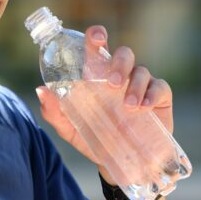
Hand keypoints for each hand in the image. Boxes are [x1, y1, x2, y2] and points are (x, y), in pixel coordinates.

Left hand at [35, 25, 173, 183]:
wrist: (117, 163)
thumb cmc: (92, 138)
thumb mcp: (68, 128)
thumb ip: (53, 111)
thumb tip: (40, 90)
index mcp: (97, 76)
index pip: (98, 48)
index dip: (97, 36)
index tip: (96, 38)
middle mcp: (120, 75)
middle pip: (124, 54)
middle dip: (119, 64)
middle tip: (112, 83)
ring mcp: (141, 85)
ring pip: (142, 71)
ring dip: (135, 85)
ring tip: (127, 106)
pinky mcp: (159, 98)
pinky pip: (160, 87)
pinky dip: (152, 95)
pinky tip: (143, 107)